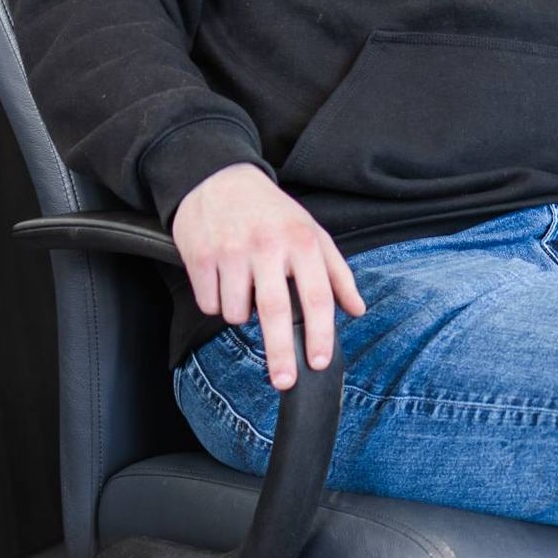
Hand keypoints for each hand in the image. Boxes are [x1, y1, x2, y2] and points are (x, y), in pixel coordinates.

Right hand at [171, 163, 364, 388]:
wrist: (217, 177)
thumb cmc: (270, 212)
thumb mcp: (311, 232)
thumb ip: (337, 273)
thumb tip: (357, 309)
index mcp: (301, 241)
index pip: (317, 295)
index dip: (320, 334)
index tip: (319, 362)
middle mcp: (267, 245)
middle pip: (275, 311)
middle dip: (280, 353)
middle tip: (284, 381)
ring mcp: (231, 251)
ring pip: (236, 312)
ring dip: (241, 315)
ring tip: (244, 288)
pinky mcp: (200, 256)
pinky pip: (210, 303)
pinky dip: (216, 302)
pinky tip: (221, 278)